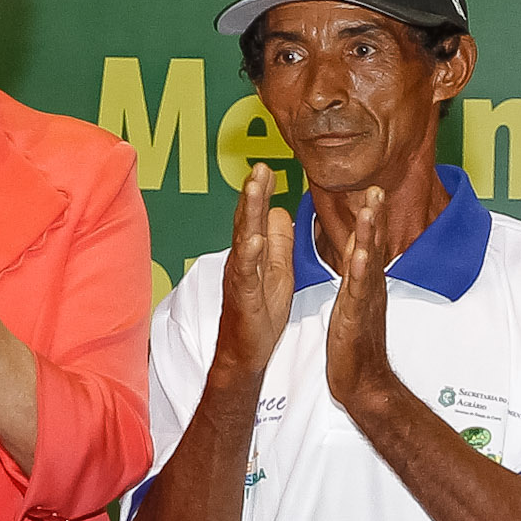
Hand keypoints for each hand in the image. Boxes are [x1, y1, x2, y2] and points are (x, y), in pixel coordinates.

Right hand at [214, 162, 295, 378]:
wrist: (245, 353)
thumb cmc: (259, 313)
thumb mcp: (277, 272)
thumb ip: (278, 243)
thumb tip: (279, 211)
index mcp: (253, 254)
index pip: (255, 217)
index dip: (260, 192)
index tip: (266, 167)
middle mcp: (242, 260)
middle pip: (246, 220)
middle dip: (252, 192)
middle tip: (258, 166)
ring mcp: (240, 277)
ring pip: (243, 239)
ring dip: (247, 213)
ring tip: (254, 189)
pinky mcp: (243, 297)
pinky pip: (246, 273)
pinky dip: (250, 255)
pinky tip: (254, 239)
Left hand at [320, 185, 400, 407]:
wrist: (364, 383)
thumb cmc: (355, 344)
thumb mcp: (354, 303)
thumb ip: (357, 278)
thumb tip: (358, 255)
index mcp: (364, 283)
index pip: (368, 244)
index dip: (370, 217)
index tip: (372, 189)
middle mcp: (369, 288)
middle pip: (373, 246)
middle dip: (374, 216)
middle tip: (377, 187)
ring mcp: (365, 302)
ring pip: (368, 263)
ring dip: (369, 234)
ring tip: (370, 209)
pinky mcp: (356, 318)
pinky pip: (359, 292)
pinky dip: (360, 271)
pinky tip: (360, 253)